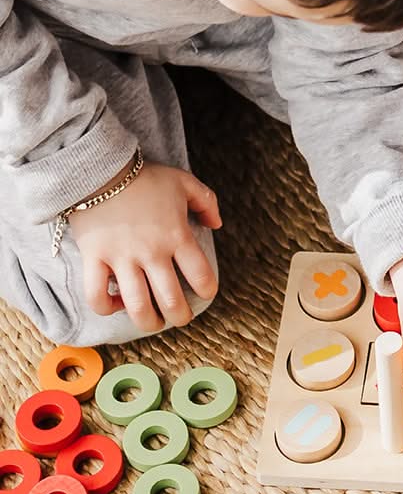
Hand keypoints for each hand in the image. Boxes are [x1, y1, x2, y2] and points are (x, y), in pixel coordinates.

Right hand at [69, 162, 220, 333]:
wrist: (102, 171)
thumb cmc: (147, 178)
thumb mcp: (186, 182)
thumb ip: (207, 202)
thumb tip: (217, 224)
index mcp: (177, 236)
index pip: (200, 274)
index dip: (207, 290)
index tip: (206, 294)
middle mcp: (152, 253)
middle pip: (170, 299)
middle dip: (179, 316)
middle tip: (180, 319)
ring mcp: (122, 259)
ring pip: (136, 306)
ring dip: (148, 321)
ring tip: (153, 322)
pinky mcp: (94, 260)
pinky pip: (96, 296)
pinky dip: (106, 307)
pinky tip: (116, 304)